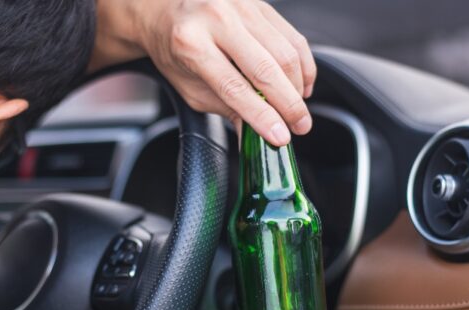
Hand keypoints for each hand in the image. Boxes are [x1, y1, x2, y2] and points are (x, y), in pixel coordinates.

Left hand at [91, 0, 315, 145]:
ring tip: (298, 109)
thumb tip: (255, 138)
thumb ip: (225, 110)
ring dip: (297, 87)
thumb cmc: (175, 52)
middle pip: (266, 69)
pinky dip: (302, 65)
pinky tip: (301, 85)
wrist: (165, 11)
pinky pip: (293, 37)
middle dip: (289, 104)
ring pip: (285, 52)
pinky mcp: (260, 3)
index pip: (234, 88)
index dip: (262, 116)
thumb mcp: (190, 88)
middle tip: (300, 127)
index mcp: (191, 44)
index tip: (280, 137)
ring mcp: (241, 6)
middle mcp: (217, 18)